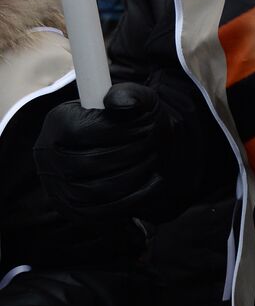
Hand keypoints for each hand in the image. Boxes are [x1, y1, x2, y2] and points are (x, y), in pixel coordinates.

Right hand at [34, 82, 177, 219]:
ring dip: (134, 174)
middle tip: (154, 143)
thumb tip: (120, 102)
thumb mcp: (138, 99)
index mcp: (58, 122)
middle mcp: (48, 156)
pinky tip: (154, 179)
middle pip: (89, 162)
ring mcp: (58, 186)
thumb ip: (131, 94)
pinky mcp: (74, 209)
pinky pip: (103, 210)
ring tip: (153, 158)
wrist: (130, 148)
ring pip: (97, 189)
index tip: (148, 124)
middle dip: (132, 153)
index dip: (121, 130)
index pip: (82, 131)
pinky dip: (134, 196)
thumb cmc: (133, 121)